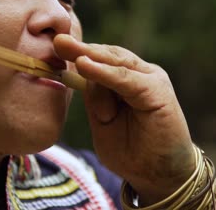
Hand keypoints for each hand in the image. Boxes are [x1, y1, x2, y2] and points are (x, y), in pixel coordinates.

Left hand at [54, 34, 195, 203]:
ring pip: (116, 62)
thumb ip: (94, 100)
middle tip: (57, 41)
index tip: (54, 45)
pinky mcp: (158, 91)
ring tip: (66, 47)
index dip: (79, 53)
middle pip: (108, 56)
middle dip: (81, 49)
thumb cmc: (132, 151)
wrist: (160, 175)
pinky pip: (126, 79)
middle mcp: (142, 75)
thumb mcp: (104, 124)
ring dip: (90, 57)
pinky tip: (85, 65)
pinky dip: (105, 73)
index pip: (102, 60)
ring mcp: (152, 79)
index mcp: (128, 80)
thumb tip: (78, 73)